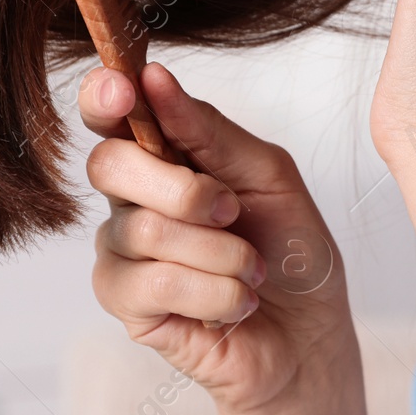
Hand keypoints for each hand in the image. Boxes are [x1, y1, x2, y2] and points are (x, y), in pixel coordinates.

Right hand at [80, 62, 354, 414]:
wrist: (311, 336)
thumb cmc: (292, 252)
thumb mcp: (268, 176)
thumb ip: (211, 130)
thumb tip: (155, 79)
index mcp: (164, 156)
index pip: (109, 114)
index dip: (104, 96)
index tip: (126, 87)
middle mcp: (131, 199)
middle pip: (109, 165)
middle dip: (182, 188)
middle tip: (230, 211)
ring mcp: (122, 253)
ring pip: (143, 230)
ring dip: (220, 252)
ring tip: (251, 270)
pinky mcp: (127, 305)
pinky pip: (156, 283)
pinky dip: (215, 292)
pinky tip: (236, 303)